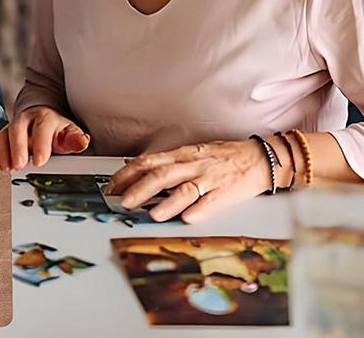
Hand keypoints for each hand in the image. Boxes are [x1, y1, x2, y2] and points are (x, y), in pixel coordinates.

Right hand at [0, 106, 89, 170]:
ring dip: (3, 152)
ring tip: (7, 168)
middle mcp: (26, 120)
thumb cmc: (55, 130)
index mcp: (45, 117)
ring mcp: (12, 127)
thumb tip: (83, 141)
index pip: (42, 127)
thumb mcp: (68, 133)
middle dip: (16, 147)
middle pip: (17, 128)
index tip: (39, 161)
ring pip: (2, 135)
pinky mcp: (2, 136)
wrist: (41, 118)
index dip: (40, 144)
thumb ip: (75, 139)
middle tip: (19, 165)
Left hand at [105, 139, 275, 222]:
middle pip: (161, 175)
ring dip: (167, 202)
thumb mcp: (190, 154)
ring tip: (153, 214)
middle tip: (123, 202)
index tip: (113, 186)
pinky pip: (211, 201)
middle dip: (139, 189)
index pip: (148, 162)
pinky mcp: (226, 192)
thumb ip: (165, 162)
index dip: (128, 174)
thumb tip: (136, 167)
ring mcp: (209, 178)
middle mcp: (192, 165)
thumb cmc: (222, 157)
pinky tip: (189, 217)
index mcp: (181, 155)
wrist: (258, 158)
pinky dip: (199, 209)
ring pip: (184, 188)